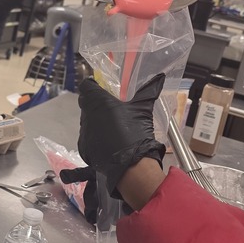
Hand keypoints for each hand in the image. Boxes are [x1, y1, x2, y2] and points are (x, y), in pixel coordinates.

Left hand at [74, 73, 165, 196]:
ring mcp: (84, 133)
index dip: (92, 85)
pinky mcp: (84, 148)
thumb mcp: (143, 109)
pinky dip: (96, 137)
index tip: (101, 88)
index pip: (86, 86)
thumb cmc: (135, 132)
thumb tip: (160, 77)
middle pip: (86, 103)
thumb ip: (149, 91)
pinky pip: (88, 137)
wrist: (130, 164)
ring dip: (96, 120)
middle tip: (111, 107)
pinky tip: (110, 141)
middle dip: (96, 103)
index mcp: (97, 101)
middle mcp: (86, 115)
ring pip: (87, 121)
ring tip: (113, 126)